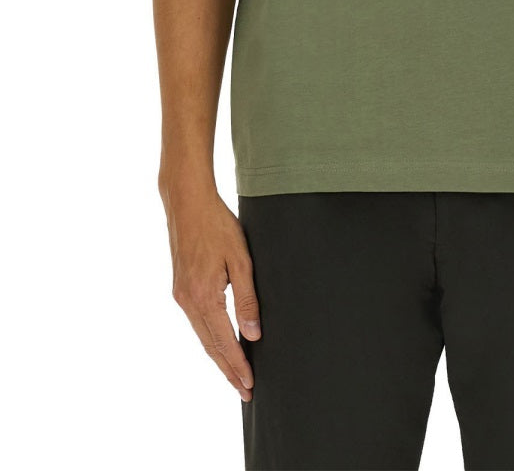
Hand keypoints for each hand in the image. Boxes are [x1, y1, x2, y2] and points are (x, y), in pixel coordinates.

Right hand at [161, 182, 261, 402]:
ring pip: (202, 336)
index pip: (224, 343)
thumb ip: (247, 298)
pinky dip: (209, 339)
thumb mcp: (241, 259)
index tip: (249, 386)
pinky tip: (220, 343)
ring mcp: (181, 295)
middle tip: (244, 392)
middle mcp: (188, 301)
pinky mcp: (180, 287)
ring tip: (235, 374)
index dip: (237, 366)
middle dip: (228, 370)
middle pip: (210, 346)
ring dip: (219, 357)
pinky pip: (197, 322)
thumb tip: (254, 334)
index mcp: (204, 297)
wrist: (187, 202)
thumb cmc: (218, 225)